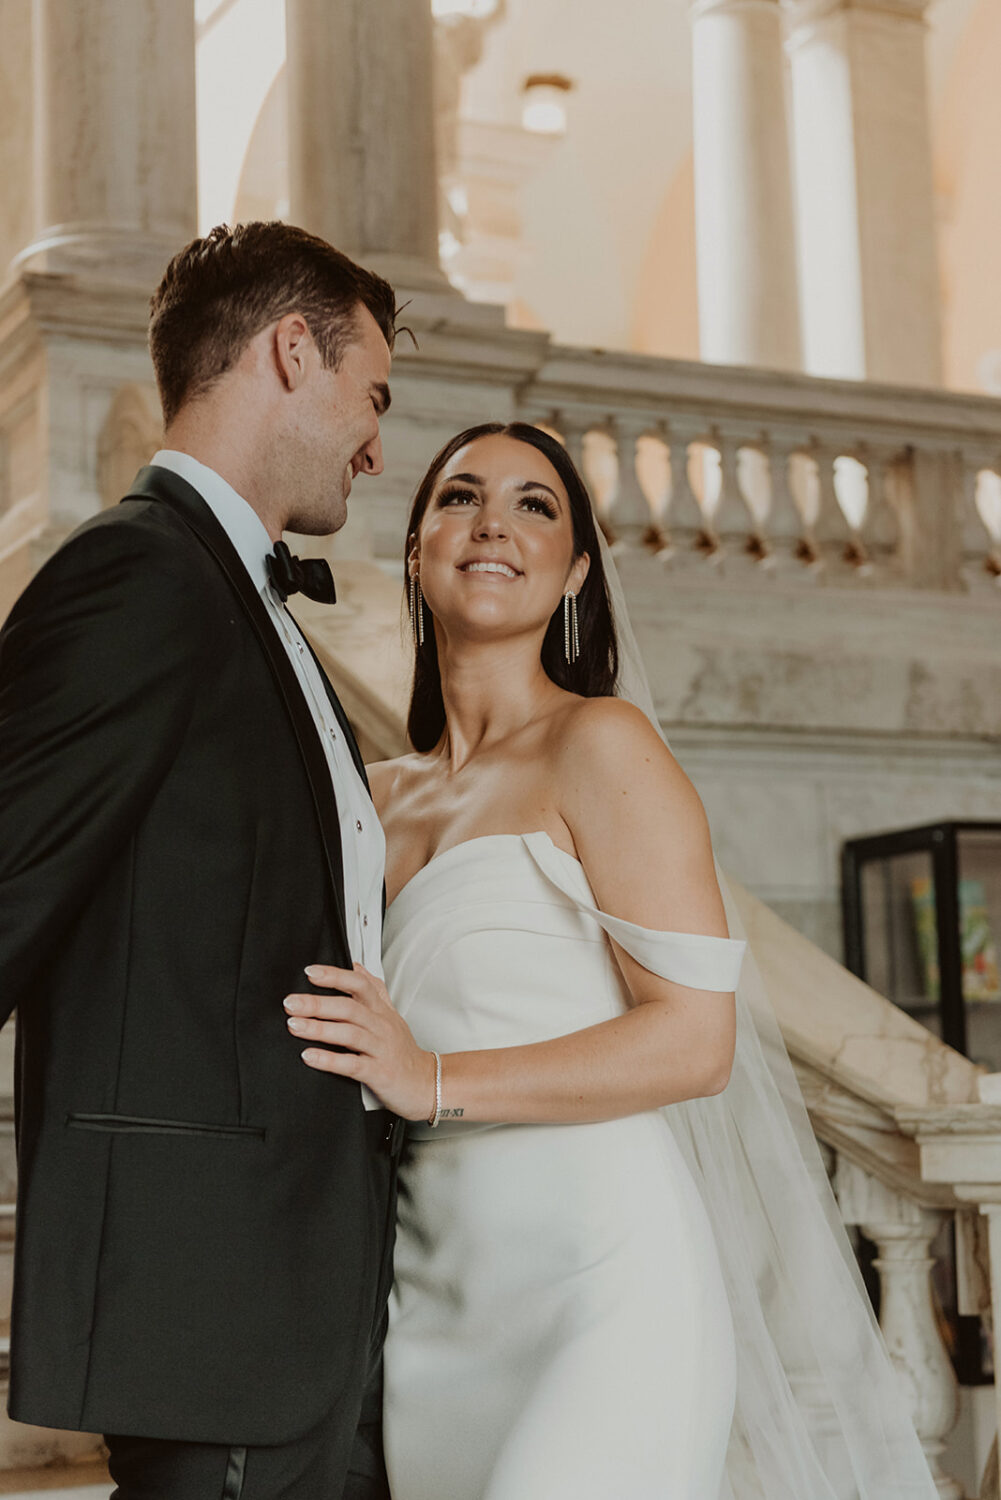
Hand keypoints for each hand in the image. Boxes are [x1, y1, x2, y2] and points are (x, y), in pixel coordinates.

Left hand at [284, 963, 436, 1121]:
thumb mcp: (392, 1016)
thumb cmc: (404, 1052)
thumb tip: (356, 966)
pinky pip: (352, 1064)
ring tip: (294, 1025)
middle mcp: (381, 1026)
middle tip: (291, 1002)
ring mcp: (380, 1049)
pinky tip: (309, 1056)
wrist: (425, 1084)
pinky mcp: (378, 1073)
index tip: (310, 972)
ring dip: (319, 1028)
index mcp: (381, 1011)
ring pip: (349, 1033)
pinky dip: (329, 1060)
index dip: (335, 976)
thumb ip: (375, 990)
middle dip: (318, 1003)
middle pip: (350, 1007)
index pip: (360, 984)